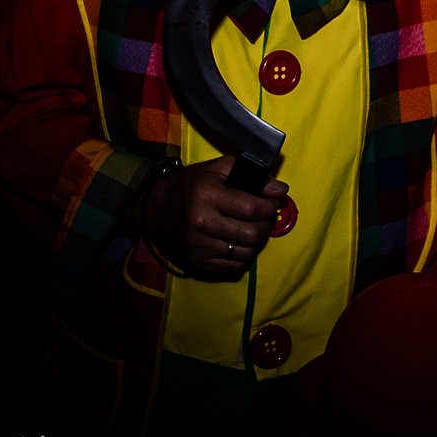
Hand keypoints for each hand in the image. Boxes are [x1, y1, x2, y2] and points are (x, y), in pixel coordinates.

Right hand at [139, 155, 287, 276]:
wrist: (157, 208)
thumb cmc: (190, 186)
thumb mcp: (217, 170)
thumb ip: (251, 176)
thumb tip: (279, 189)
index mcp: (207, 196)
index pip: (252, 208)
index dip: (269, 205)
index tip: (272, 201)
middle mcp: (202, 224)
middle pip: (252, 234)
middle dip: (266, 223)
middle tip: (264, 215)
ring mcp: (200, 246)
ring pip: (247, 252)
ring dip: (256, 240)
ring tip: (252, 227)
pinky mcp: (198, 262)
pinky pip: (235, 266)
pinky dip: (243, 255)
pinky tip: (239, 241)